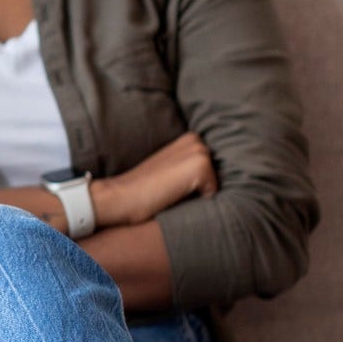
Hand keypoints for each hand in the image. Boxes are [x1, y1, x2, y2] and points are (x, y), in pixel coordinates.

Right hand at [95, 132, 217, 226]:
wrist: (121, 196)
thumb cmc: (145, 191)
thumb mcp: (171, 171)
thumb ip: (191, 169)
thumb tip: (222, 183)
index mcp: (190, 139)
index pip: (216, 171)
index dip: (200, 185)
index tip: (175, 186)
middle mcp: (196, 140)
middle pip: (220, 178)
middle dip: (204, 189)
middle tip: (173, 190)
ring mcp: (198, 151)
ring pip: (217, 185)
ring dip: (200, 195)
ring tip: (174, 192)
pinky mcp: (200, 165)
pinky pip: (214, 193)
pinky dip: (198, 201)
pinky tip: (174, 196)